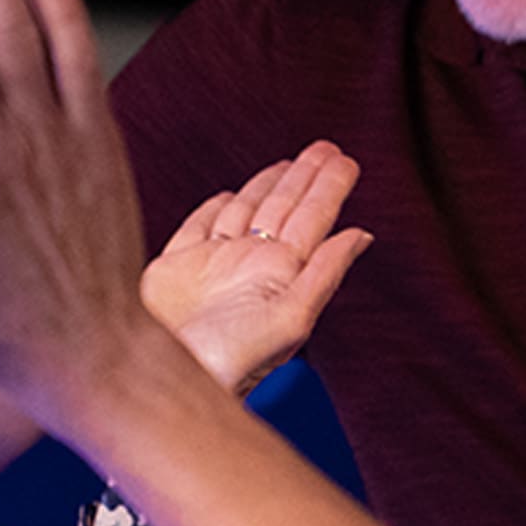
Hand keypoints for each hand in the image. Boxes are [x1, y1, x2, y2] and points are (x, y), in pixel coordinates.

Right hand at [143, 142, 371, 394]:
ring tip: (288, 163)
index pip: (312, 219)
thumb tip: (362, 235)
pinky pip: (198, 227)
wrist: (163, 378)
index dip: (328, 188)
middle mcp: (249, 266)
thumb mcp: (291, 317)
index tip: (344, 160)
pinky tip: (228, 195)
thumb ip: (325, 273)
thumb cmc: (231, 359)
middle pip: (283, 209)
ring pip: (244, 212)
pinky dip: (213, 209)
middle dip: (304, 178)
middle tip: (325, 147)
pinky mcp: (174, 268)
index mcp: (280, 273)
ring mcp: (212, 265)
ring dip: (266, 186)